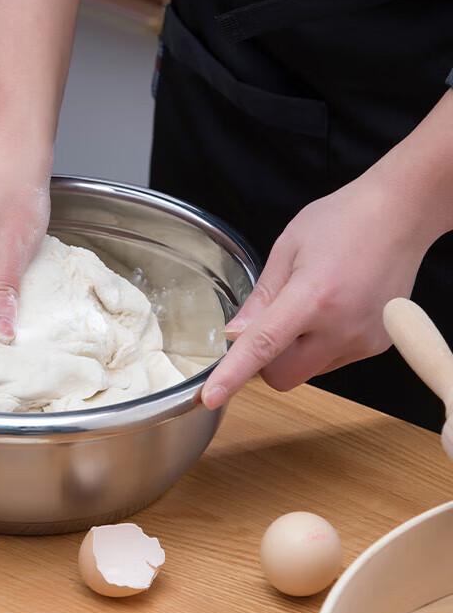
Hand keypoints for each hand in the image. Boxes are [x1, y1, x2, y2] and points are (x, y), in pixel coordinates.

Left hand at [201, 172, 431, 408]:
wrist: (401, 215)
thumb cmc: (341, 221)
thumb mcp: (288, 248)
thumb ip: (261, 296)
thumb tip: (234, 333)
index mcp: (312, 297)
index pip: (263, 346)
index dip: (233, 374)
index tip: (212, 397)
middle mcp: (341, 327)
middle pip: (283, 376)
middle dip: (266, 361)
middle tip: (270, 324)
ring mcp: (364, 340)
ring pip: (309, 371)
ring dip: (295, 353)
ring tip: (310, 306)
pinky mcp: (379, 345)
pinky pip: (333, 361)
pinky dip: (320, 346)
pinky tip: (332, 310)